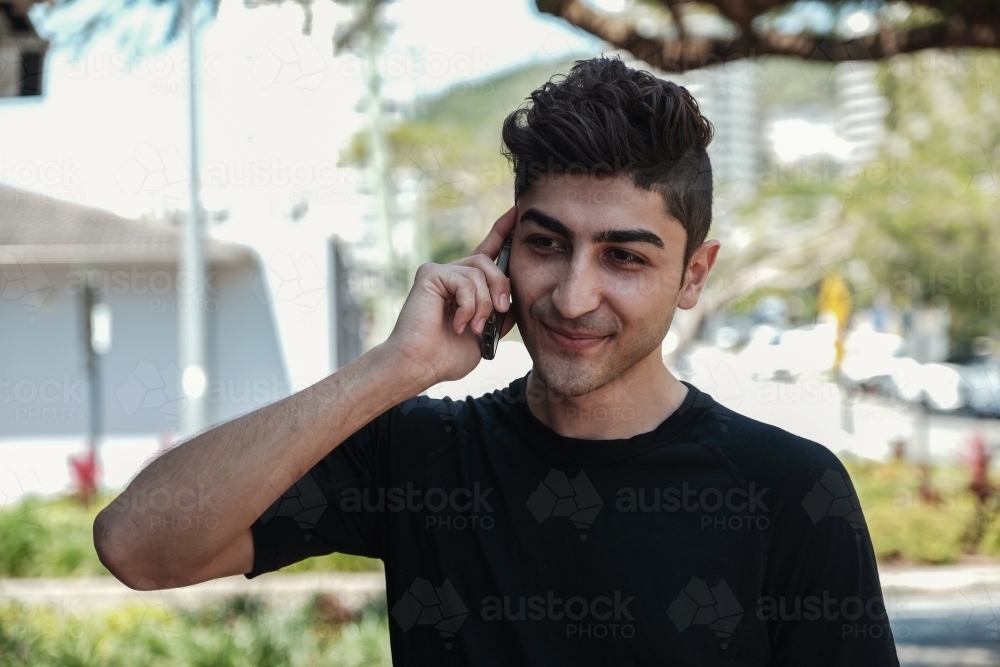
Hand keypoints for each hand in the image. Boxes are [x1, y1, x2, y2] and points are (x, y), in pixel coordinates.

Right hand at [385, 205, 518, 388]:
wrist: (421, 365)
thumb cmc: (447, 355)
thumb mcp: (487, 333)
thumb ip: (501, 311)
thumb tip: (512, 295)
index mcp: (467, 286)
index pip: (488, 252)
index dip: (502, 232)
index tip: (517, 213)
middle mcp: (453, 274)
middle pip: (491, 263)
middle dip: (501, 288)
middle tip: (500, 312)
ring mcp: (440, 272)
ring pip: (480, 273)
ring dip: (483, 305)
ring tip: (472, 326)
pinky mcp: (430, 274)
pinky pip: (464, 281)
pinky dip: (467, 306)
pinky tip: (456, 323)